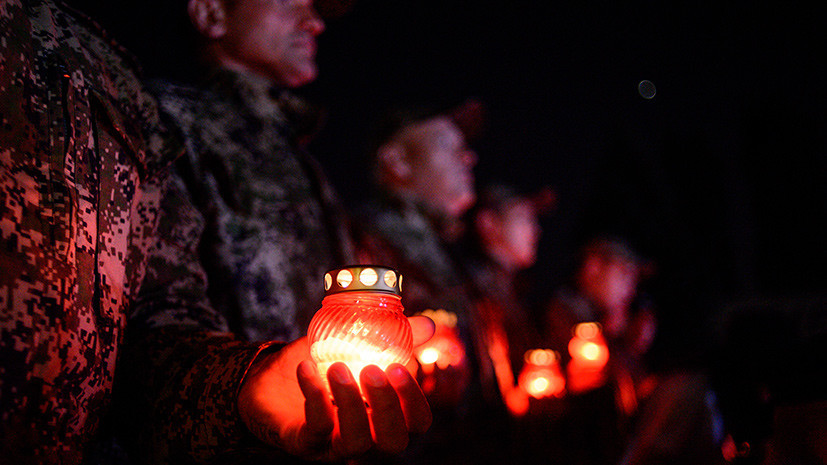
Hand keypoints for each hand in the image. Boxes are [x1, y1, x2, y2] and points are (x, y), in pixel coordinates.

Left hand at [238, 316, 433, 460]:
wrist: (267, 377)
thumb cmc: (319, 364)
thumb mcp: (356, 344)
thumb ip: (391, 337)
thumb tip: (429, 325)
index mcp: (383, 415)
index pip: (416, 422)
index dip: (414, 401)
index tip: (400, 368)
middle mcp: (365, 436)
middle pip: (394, 441)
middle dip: (387, 406)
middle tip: (372, 370)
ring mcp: (333, 444)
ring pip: (357, 443)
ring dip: (351, 404)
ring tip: (337, 367)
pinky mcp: (303, 443)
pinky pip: (315, 429)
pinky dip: (314, 397)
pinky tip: (307, 367)